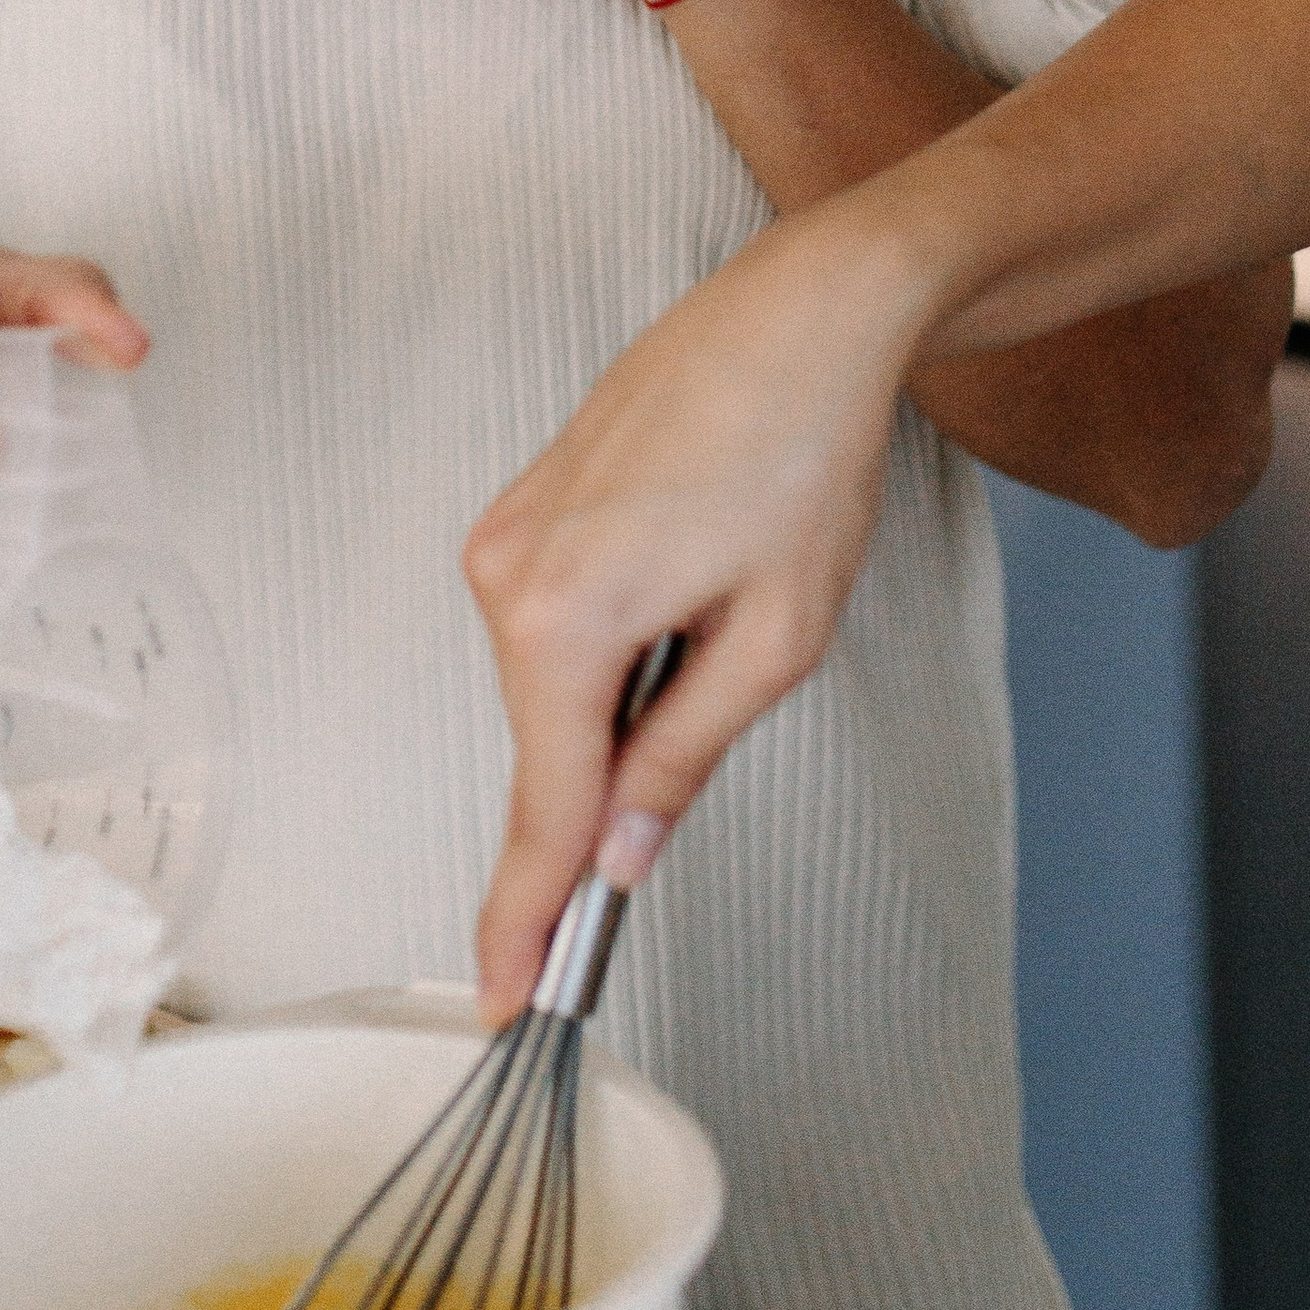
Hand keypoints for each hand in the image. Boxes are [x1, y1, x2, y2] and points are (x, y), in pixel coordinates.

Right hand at [461, 200, 931, 1015]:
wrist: (803, 312)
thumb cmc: (804, 451)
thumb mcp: (775, 638)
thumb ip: (680, 757)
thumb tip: (618, 854)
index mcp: (562, 620)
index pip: (543, 812)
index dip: (529, 920)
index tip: (511, 998)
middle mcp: (506, 577)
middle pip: (548, 748)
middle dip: (610, 786)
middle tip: (701, 748)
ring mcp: (506, 537)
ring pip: (556, 686)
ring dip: (627, 696)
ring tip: (731, 601)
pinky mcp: (523, 509)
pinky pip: (557, 624)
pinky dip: (613, 645)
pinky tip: (692, 581)